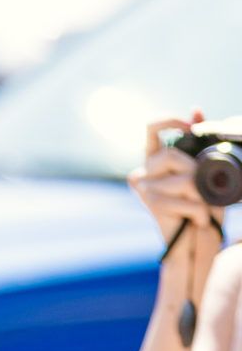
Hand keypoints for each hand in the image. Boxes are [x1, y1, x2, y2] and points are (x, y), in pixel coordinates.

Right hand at [132, 110, 211, 248]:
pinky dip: (200, 211)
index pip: (151, 128)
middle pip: (169, 155)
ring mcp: (144, 188)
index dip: (169, 121)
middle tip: (206, 186)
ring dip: (203, 195)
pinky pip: (185, 200)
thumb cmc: (205, 205)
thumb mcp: (208, 170)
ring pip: (182, 180)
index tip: (191, 126)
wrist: (198, 241)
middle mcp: (144, 171)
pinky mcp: (152, 205)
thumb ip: (199, 142)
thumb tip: (196, 109)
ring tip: (205, 207)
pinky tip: (199, 219)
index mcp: (156, 158)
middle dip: (196, 170)